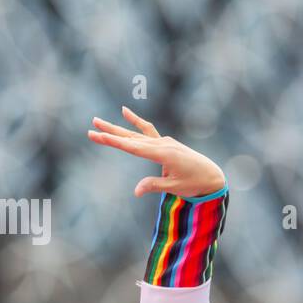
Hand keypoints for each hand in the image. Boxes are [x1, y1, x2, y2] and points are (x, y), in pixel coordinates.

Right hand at [87, 106, 225, 198]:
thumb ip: (155, 186)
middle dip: (110, 134)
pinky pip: (148, 131)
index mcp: (164, 155)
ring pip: (136, 134)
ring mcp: (164, 141)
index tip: (98, 136)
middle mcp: (163, 144)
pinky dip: (136, 122)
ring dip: (117, 128)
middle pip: (131, 138)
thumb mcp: (175, 187)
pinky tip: (124, 111)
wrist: (212, 175)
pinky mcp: (166, 143)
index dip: (114, 142)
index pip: (133, 148)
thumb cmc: (195, 183)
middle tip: (91, 128)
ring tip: (97, 121)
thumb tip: (136, 191)